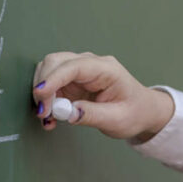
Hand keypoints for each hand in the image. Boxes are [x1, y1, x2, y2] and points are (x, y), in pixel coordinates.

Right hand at [31, 52, 173, 139]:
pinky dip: (45, 99)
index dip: (53, 78)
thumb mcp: (117, 119)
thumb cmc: (134, 112)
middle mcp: (90, 65)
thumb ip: (92, 115)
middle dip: (43, 85)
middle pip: (56, 62)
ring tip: (47, 117)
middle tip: (43, 112)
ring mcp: (80, 71)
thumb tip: (68, 113)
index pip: (74, 66)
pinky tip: (50, 116)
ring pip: (49, 70)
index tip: (40, 94)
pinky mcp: (72, 82)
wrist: (142, 111)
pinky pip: (52, 84)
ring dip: (42, 92)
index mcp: (106, 69)